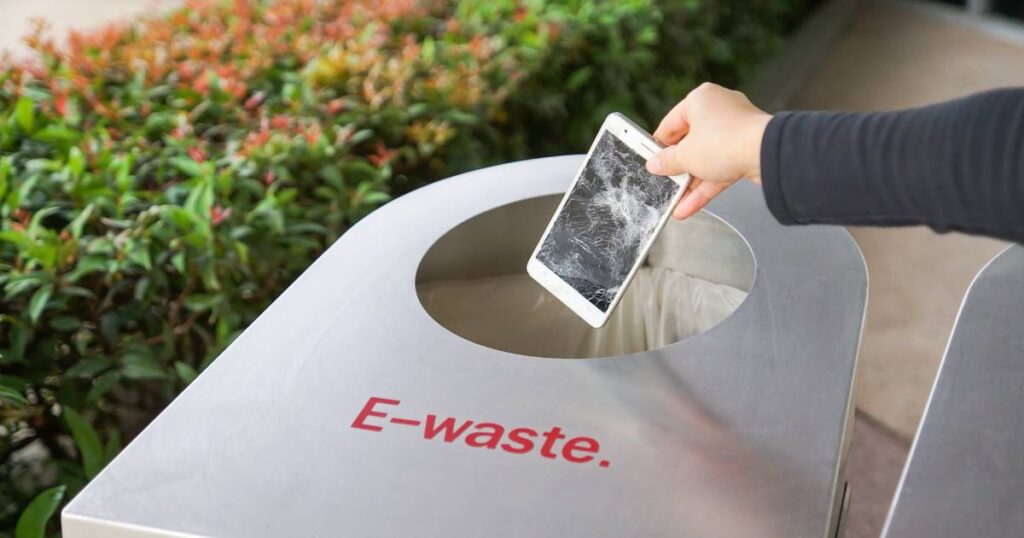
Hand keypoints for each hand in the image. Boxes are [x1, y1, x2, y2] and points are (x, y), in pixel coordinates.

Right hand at [646, 83, 771, 219]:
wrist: (766, 154)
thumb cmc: (726, 141)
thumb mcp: (685, 155)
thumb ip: (667, 161)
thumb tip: (655, 164)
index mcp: (701, 100)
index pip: (671, 123)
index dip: (659, 144)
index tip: (651, 159)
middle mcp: (719, 111)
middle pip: (690, 142)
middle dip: (677, 168)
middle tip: (664, 181)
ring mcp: (735, 132)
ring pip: (706, 159)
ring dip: (691, 183)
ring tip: (675, 201)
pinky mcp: (745, 151)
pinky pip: (720, 169)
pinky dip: (705, 187)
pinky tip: (689, 206)